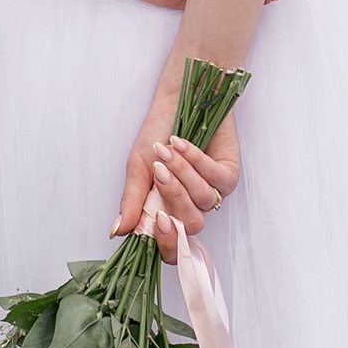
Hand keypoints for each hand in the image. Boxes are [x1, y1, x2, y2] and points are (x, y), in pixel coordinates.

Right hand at [115, 84, 241, 251]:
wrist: (178, 99)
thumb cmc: (157, 133)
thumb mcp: (138, 168)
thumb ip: (132, 201)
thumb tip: (117, 232)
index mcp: (169, 212)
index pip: (173, 248)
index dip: (168, 242)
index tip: (158, 221)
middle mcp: (193, 207)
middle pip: (191, 225)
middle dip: (173, 196)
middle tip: (159, 170)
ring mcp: (214, 192)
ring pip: (204, 201)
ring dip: (183, 173)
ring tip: (168, 149)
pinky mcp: (230, 174)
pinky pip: (217, 179)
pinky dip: (196, 161)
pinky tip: (181, 143)